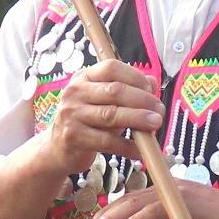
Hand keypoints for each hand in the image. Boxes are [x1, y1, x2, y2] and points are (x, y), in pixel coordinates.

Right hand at [37, 59, 162, 174]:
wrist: (58, 148)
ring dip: (139, 120)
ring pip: (112, 115)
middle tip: (160, 112)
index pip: (111, 68)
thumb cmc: (87, 122)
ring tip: (156, 125)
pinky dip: (128, 146)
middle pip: (115, 91)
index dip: (135, 78)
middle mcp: (75, 92)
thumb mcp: (106, 102)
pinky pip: (107, 141)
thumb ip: (129, 90)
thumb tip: (153, 82)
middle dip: (143, 101)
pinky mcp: (73, 137)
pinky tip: (141, 150)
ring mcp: (71, 114)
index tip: (151, 91)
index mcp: (84, 77)